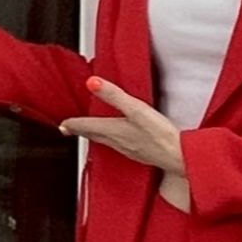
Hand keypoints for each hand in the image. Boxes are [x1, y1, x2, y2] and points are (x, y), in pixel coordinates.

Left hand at [61, 76, 185, 177]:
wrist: (178, 158)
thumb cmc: (160, 135)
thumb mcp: (136, 109)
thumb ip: (114, 95)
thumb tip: (92, 82)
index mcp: (113, 130)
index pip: (87, 126)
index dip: (73, 124)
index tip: (63, 124)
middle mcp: (117, 142)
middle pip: (93, 136)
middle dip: (80, 131)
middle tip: (69, 129)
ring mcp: (128, 150)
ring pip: (105, 142)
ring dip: (94, 136)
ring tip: (89, 132)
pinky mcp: (139, 153)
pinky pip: (118, 146)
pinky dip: (110, 141)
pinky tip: (118, 140)